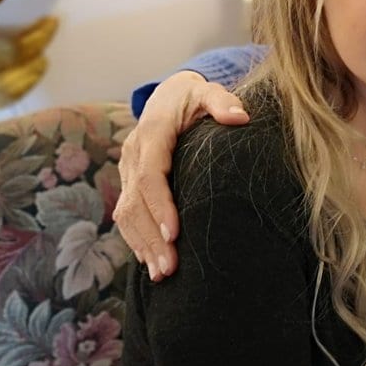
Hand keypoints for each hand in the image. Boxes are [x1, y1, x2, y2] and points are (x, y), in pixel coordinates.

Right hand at [114, 71, 249, 280]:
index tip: (174, 233)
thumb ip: (222, 101)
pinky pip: (126, 214)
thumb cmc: (195, 97)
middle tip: (170, 268)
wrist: (169, 95)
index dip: (160, 205)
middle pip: (135, 201)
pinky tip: (151, 262)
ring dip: (142, 245)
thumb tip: (239, 117)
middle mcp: (133, 152)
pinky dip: (137, 240)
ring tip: (162, 274)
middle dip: (151, 237)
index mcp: (152, 131)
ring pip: (126, 212)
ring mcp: (127, 168)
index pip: (150, 174)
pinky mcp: (128, 181)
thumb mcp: (208, 91)